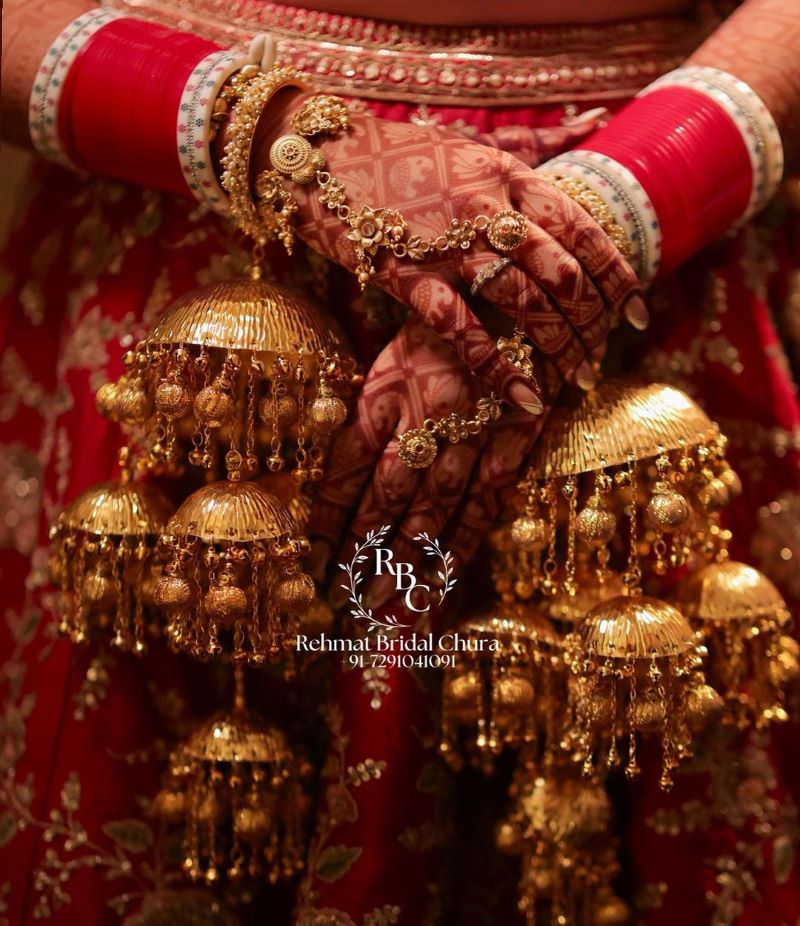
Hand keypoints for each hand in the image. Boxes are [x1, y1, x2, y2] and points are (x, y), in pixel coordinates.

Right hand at [255, 96, 646, 408]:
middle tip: (607, 354)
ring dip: (559, 345)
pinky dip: (497, 368)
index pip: (582, 227)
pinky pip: (463, 330)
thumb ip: (535, 143)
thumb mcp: (473, 144)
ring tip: (578, 379)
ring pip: (524, 301)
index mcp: (508, 175)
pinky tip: (524, 397)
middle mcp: (487, 207)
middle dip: (595, 319)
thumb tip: (594, 120)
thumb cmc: (403, 156)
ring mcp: (448, 243)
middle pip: (563, 269)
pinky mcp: (409, 276)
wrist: (322, 158)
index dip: (618, 273)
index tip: (641, 311)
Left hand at [306, 317, 542, 607]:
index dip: (326, 511)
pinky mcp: (513, 439)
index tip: (309, 551)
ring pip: (432, 507)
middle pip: (385, 494)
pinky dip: (461, 544)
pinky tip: (441, 577)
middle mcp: (423, 413)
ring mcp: (471, 430)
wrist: (530, 286)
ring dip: (405, 558)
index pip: (345, 462)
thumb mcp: (399, 346)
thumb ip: (374, 402)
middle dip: (361, 546)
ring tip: (381, 601)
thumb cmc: (452, 315)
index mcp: (386, 386)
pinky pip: (484, 503)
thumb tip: (343, 462)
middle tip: (340, 593)